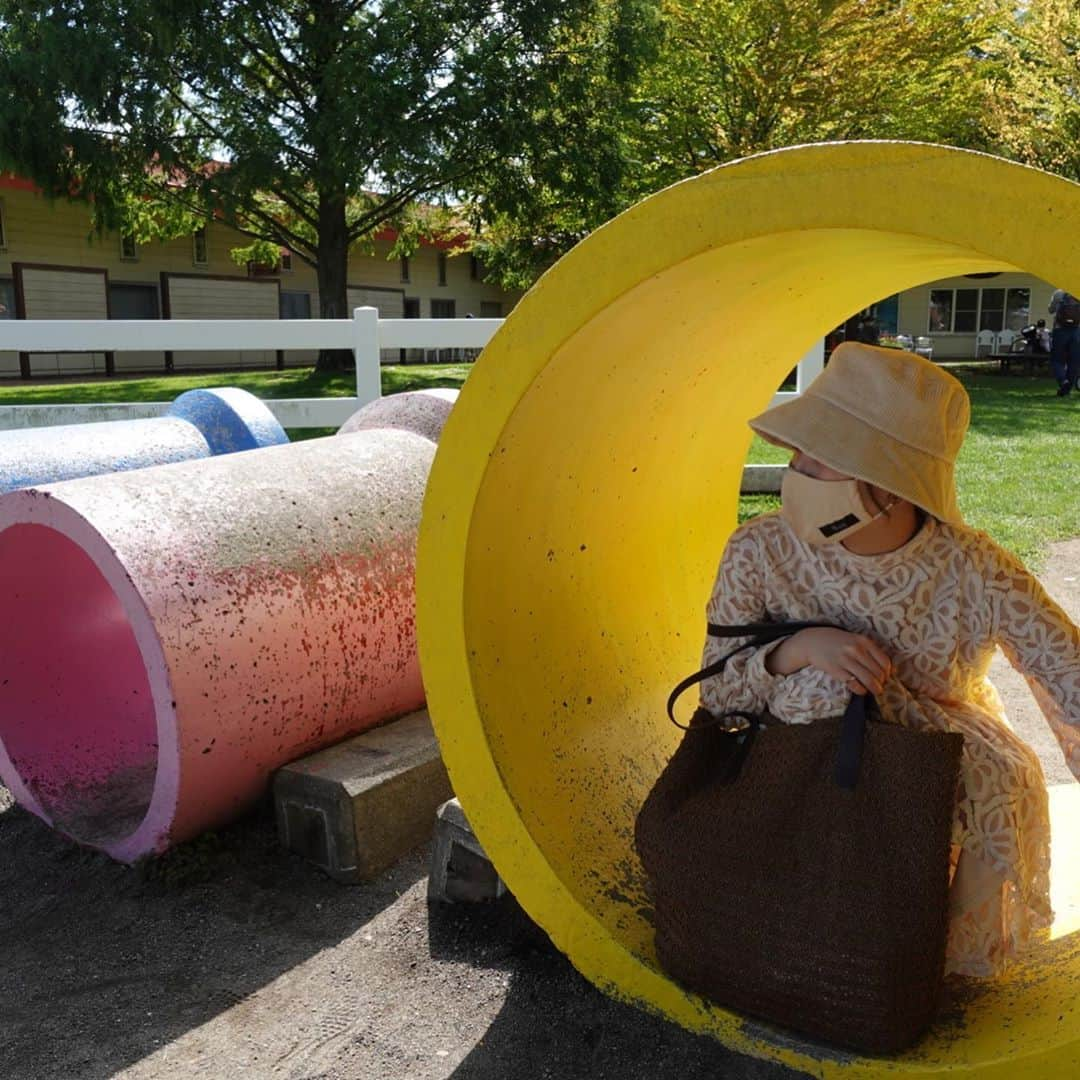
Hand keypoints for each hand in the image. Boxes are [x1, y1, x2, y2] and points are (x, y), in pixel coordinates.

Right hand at [765, 627, 892, 695]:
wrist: (812, 641)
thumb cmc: (836, 641)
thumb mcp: (854, 639)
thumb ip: (870, 650)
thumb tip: (889, 670)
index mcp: (863, 641)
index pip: (884, 661)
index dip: (888, 673)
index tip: (885, 677)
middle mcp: (856, 649)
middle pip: (878, 672)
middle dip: (881, 682)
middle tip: (879, 686)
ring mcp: (845, 659)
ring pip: (868, 679)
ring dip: (874, 689)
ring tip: (875, 691)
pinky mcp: (835, 669)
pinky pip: (854, 684)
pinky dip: (861, 690)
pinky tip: (861, 690)